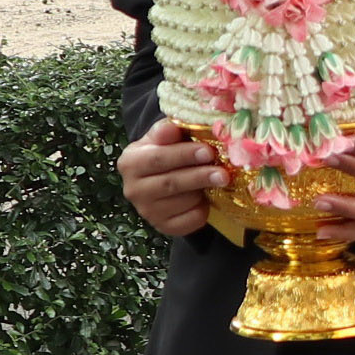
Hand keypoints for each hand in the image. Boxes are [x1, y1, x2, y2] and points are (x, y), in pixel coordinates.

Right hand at [119, 118, 226, 238]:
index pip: (157, 158)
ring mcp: (147, 211)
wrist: (163, 181)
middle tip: (223, 173)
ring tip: (217, 181)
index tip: (208, 151)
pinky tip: (206, 199)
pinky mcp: (163, 227)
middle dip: (200, 176)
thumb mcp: (162, 138)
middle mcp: (133, 189)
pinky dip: (202, 210)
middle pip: (170, 183)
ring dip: (203, 192)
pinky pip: (189, 220)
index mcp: (130, 162)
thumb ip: (167, 131)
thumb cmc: (166, 154)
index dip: (184, 155)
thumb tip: (173, 127)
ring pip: (182, 202)